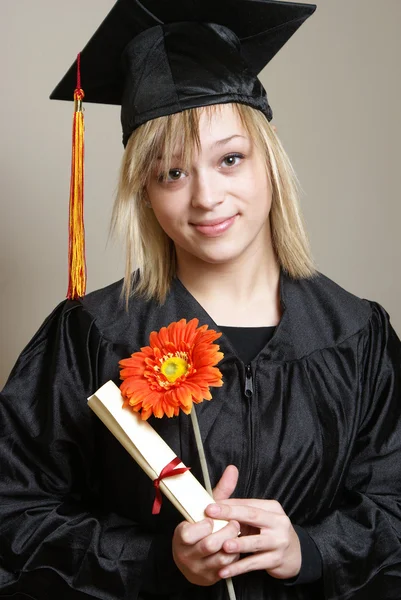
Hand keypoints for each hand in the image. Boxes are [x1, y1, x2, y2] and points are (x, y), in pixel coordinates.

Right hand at [172, 465, 240, 585]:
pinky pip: (227, 567)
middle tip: (234, 523)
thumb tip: (233, 469)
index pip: (188, 534)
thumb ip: (220, 492)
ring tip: (237, 533)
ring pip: (221, 557)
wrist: (192, 559)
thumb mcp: (205, 511)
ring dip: (233, 544)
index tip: (212, 518)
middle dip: (225, 532)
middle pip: (209, 545)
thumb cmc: (200, 528)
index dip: (204, 525)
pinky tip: (236, 546)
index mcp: (180, 536)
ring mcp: (198, 569)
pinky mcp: (210, 578)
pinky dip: (234, 556)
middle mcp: (186, 555)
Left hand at [205, 498, 300, 580]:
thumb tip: (215, 503)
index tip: (210, 504)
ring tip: (223, 546)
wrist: (293, 555)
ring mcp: (279, 542)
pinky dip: (238, 568)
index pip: (248, 503)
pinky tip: (224, 571)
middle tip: (210, 512)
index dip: (228, 504)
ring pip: (255, 542)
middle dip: (230, 514)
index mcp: (272, 508)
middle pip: (252, 516)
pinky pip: (254, 564)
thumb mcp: (260, 518)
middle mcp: (278, 522)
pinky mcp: (276, 560)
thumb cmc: (269, 532)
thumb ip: (241, 511)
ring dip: (238, 544)